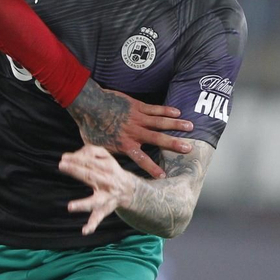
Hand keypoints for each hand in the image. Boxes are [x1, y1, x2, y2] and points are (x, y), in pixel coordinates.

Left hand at [60, 145, 138, 234]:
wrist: (129, 189)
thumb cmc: (110, 170)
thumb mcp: (106, 157)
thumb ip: (91, 152)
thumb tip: (71, 156)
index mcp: (107, 169)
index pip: (90, 163)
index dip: (78, 159)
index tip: (64, 158)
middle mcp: (106, 183)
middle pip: (90, 176)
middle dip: (76, 171)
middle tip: (61, 165)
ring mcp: (105, 198)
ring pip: (95, 202)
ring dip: (83, 204)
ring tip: (70, 207)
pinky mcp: (104, 210)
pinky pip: (98, 218)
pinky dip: (92, 225)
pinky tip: (85, 231)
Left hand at [66, 80, 192, 178]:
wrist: (89, 104)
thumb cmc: (90, 126)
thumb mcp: (95, 147)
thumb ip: (104, 157)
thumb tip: (102, 167)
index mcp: (125, 145)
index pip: (142, 159)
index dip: (153, 168)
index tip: (164, 176)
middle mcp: (134, 133)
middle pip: (158, 140)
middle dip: (174, 144)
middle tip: (189, 149)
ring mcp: (137, 118)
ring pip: (160, 122)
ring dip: (176, 125)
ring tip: (191, 127)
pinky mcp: (137, 106)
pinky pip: (155, 109)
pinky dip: (167, 110)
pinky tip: (178, 113)